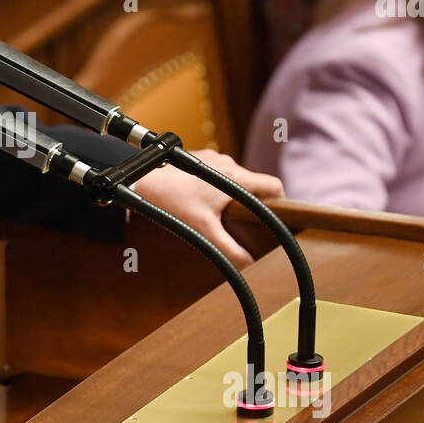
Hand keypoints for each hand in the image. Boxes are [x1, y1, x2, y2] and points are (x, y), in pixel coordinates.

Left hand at [131, 150, 284, 268]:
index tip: (279, 215)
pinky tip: (203, 201)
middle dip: (252, 202)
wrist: (142, 179)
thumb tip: (248, 265)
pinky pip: (217, 173)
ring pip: (234, 178)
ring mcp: (212, 158)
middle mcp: (228, 162)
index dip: (281, 201)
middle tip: (246, 222)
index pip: (274, 185)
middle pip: (254, 183)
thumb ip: (229, 250)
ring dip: (232, 194)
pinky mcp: (198, 158)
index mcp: (236, 177)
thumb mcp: (203, 231)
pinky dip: (216, 186)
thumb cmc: (172, 201)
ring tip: (221, 213)